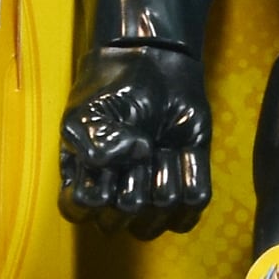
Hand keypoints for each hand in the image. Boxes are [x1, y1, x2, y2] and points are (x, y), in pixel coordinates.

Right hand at [58, 45, 211, 233]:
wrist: (153, 69)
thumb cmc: (112, 94)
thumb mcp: (87, 113)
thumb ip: (92, 141)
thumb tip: (133, 155)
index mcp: (83, 189)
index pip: (83, 208)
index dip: (96, 180)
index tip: (102, 152)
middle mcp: (117, 204)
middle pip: (128, 209)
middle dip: (133, 169)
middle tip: (134, 142)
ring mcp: (155, 202)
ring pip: (164, 206)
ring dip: (163, 166)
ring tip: (156, 143)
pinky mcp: (188, 192)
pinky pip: (195, 200)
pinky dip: (192, 168)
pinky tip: (181, 150)